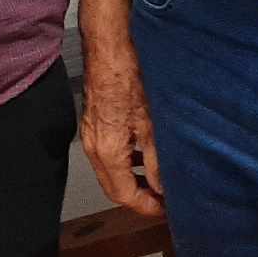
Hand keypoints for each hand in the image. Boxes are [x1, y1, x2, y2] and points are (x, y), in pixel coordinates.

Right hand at [79, 36, 164, 217]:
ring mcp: (91, 134)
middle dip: (139, 198)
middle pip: (114, 188)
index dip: (146, 207)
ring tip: (158, 181)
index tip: (166, 210)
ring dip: (132, 181)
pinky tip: (144, 155)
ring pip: (111, 172)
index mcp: (107, 151)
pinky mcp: (94, 123)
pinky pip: (108, 155)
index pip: (124, 195)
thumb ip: (156, 160)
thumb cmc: (128, 76)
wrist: (109, 46)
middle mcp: (94, 147)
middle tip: (164, 200)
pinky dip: (126, 163)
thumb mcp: (151, 123)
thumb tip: (163, 187)